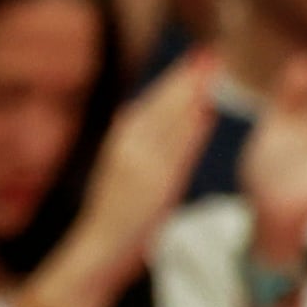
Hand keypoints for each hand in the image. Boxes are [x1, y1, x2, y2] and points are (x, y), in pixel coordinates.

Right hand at [70, 49, 223, 272]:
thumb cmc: (114, 220)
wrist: (96, 252)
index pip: (151, 104)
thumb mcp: (122, 176)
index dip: (173, 81)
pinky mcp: (149, 184)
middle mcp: (127, 147)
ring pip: (167, 122)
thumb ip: (138, 149)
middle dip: (185, 78)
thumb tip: (143, 119)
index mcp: (121, 143)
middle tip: (208, 53)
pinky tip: (205, 113)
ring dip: (189, 94)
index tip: (194, 61)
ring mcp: (137, 164)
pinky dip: (189, 130)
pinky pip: (174, 152)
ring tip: (209, 71)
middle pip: (160, 105)